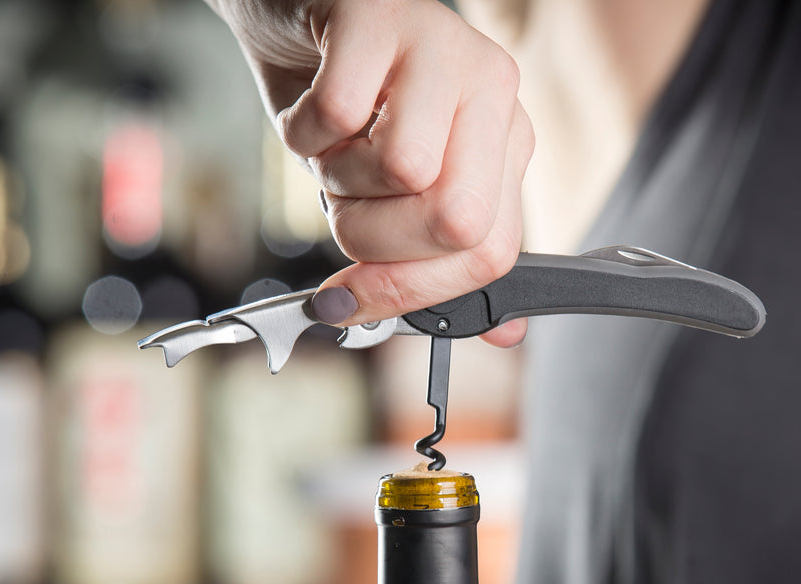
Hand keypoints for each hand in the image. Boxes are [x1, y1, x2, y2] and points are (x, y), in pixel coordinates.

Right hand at [208, 0, 532, 346]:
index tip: (353, 304)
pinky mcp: (380, 17)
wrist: (294, 9)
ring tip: (333, 147)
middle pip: (456, 221)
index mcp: (505, 143)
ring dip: (336, 180)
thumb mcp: (400, 192)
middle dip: (375, 242)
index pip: (490, 252)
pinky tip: (310, 108)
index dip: (415, 293)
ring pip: (400, 171)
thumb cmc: (351, 105)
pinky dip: (300, 132)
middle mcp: (492, 93)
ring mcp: (444, 48)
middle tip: (342, 208)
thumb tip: (501, 334)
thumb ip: (443, 260)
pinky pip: (336, 115)